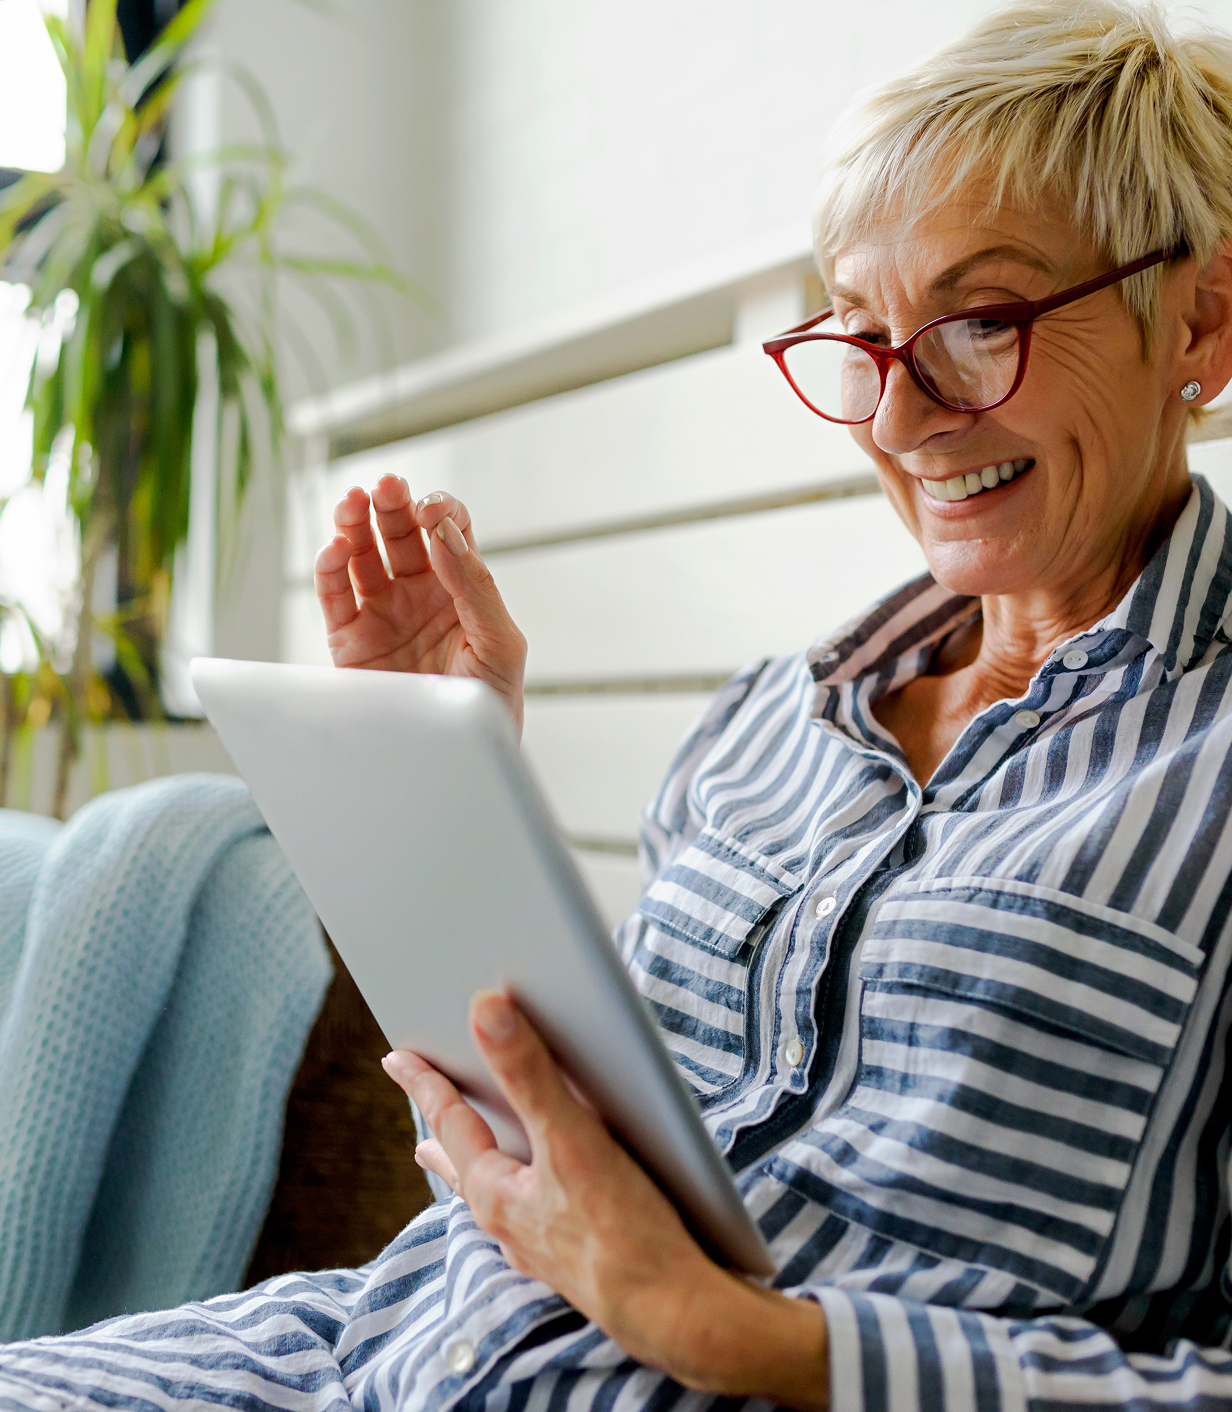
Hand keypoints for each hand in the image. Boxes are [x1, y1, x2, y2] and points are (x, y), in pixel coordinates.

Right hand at [314, 476, 527, 733]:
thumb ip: (476, 587)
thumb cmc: (489, 707)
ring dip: (354, 524)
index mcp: (461, 590)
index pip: (448, 531)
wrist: (456, 761)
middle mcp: (419, 595)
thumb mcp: (500, 645)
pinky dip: (329, 568)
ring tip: (352, 501)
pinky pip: (334, 595)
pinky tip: (336, 549)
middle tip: (386, 487)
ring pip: (362, 555)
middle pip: (400, 533)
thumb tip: (442, 532)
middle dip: (393, 505)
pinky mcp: (348, 640)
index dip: (439, 512)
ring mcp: (382, 615)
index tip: (432, 513)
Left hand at [381, 992, 829, 1409]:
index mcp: (495, 1194)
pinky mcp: (580, 1256)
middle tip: (422, 1109)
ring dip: (485, 1160)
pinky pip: (538, 1212)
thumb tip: (485, 1010)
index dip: (425, 1082)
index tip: (396, 1057)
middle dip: (448, 1129)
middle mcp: (510, 1223)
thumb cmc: (624, 1234)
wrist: (676, 1314)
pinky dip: (531, 1189)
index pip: (451, 1122)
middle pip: (468, 1161)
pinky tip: (546, 1195)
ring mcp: (543, 1245)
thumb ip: (528, 1074)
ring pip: (501, 1191)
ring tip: (466, 1152)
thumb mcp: (572, 1140)